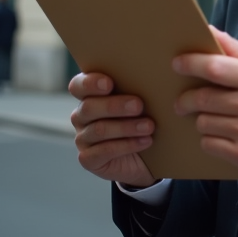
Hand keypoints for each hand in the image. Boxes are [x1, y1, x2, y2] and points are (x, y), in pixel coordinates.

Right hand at [68, 72, 156, 187]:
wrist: (151, 155)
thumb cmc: (146, 118)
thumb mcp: (146, 100)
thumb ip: (143, 87)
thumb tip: (158, 77)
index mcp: (91, 95)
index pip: (78, 85)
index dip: (90, 83)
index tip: (109, 83)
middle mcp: (82, 116)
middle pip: (89, 107)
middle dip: (114, 106)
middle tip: (138, 105)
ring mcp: (83, 138)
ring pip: (98, 130)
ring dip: (126, 127)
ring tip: (149, 126)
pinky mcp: (89, 159)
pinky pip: (102, 152)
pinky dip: (126, 145)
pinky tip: (145, 141)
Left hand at [173, 27, 237, 180]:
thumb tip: (210, 31)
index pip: (217, 67)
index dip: (192, 64)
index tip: (177, 63)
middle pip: (203, 98)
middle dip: (186, 98)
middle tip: (183, 100)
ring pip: (203, 122)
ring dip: (202, 119)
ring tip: (214, 118)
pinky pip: (208, 143)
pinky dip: (210, 139)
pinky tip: (223, 135)